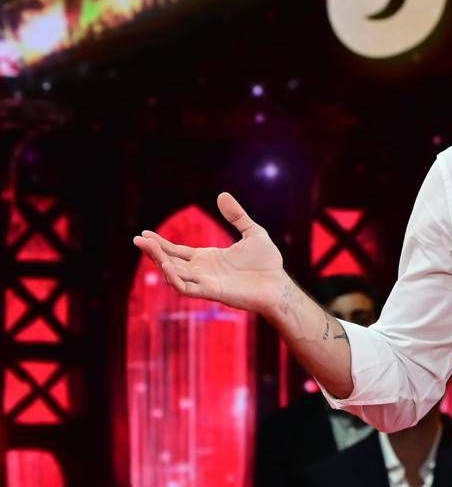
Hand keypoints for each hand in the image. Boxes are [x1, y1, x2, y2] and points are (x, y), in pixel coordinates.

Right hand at [132, 192, 285, 314]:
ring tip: (148, 248)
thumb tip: (222, 194)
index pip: (177, 251)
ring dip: (160, 262)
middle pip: (170, 261)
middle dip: (153, 251)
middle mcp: (202, 270)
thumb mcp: (252, 232)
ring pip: (173, 274)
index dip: (160, 244)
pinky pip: (186, 288)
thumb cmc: (267, 263)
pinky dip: (174, 278)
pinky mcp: (211, 292)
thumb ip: (237, 215)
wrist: (279, 284)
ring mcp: (205, 282)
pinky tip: (166, 265)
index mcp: (207, 258)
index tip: (144, 234)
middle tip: (137, 239)